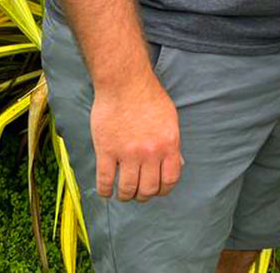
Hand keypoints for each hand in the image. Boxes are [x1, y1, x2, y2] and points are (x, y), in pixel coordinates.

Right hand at [90, 72, 182, 201]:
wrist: (125, 83)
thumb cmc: (149, 97)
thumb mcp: (170, 119)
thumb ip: (171, 143)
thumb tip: (175, 163)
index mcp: (168, 144)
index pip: (169, 180)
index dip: (163, 189)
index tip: (157, 190)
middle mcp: (149, 152)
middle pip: (148, 189)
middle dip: (143, 195)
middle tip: (138, 192)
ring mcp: (127, 153)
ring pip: (127, 190)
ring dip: (125, 196)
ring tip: (123, 193)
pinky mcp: (106, 151)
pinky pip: (105, 181)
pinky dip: (105, 191)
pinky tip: (106, 191)